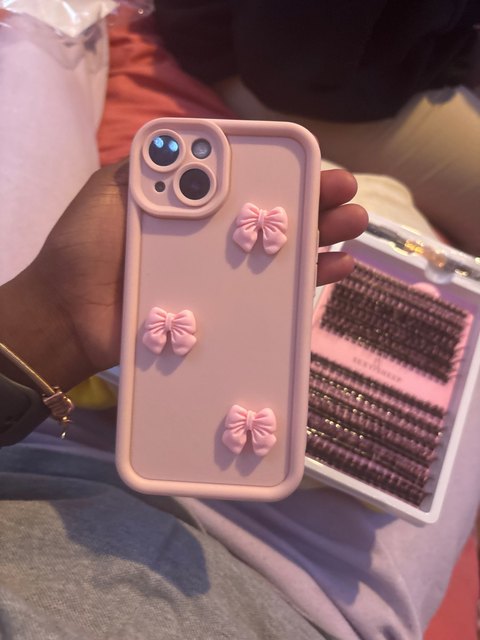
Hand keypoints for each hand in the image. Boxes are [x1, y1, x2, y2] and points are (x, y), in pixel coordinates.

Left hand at [0, 163, 366, 389]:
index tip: (311, 161)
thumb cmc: (87, 250)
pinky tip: (335, 267)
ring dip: (322, 234)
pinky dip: (308, 278)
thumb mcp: (112, 193)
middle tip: (346, 192)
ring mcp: (223, 274)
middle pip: (273, 212)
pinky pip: (274, 294)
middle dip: (314, 198)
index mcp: (192, 204)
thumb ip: (151, 170)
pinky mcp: (226, 309)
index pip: (248, 179)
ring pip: (282, 251)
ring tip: (351, 224)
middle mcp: (214, 235)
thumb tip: (196, 145)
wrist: (69, 316)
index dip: (281, 169)